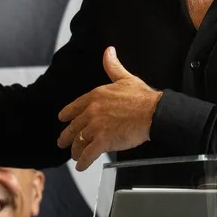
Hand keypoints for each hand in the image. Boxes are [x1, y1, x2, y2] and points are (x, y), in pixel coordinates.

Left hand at [57, 47, 161, 170]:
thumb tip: (108, 51)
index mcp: (95, 96)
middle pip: (74, 127)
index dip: (66, 115)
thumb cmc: (142, 97)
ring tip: (75, 155)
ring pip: (79, 142)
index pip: (74, 107)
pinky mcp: (103, 141)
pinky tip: (82, 165)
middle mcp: (92, 111)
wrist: (154, 112)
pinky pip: (88, 154)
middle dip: (67, 136)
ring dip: (76, 150)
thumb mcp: (125, 78)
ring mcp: (96, 127)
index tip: (63, 119)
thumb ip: (113, 66)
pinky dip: (83, 162)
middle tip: (62, 142)